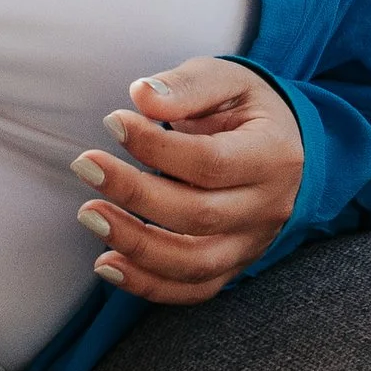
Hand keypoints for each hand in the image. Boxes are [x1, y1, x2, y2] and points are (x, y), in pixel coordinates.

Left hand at [70, 58, 305, 306]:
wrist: (285, 149)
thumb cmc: (247, 110)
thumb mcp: (227, 80)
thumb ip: (187, 86)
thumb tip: (142, 96)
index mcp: (272, 156)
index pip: (209, 162)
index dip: (155, 146)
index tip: (112, 121)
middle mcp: (267, 209)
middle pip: (198, 216)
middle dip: (135, 194)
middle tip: (85, 165)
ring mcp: (251, 244)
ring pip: (193, 263)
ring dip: (135, 244)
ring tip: (89, 215)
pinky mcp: (233, 266)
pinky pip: (193, 290)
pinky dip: (148, 285)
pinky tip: (107, 263)